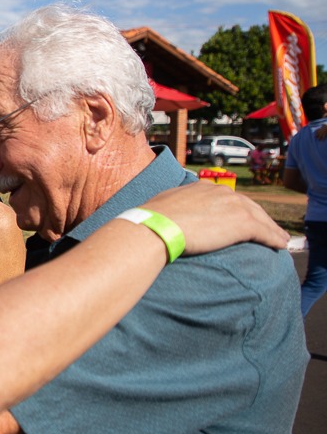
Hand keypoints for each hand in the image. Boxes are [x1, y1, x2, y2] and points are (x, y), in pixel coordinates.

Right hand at [140, 182, 288, 253]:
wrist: (156, 227)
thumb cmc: (152, 219)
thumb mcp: (164, 204)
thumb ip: (175, 204)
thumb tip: (169, 210)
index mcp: (204, 188)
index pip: (228, 198)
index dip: (238, 209)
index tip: (242, 217)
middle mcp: (222, 192)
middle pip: (249, 206)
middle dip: (260, 218)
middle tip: (268, 228)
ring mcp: (234, 206)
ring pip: (261, 218)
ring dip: (272, 229)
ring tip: (281, 239)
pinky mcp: (242, 223)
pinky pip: (265, 232)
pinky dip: (275, 239)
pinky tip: (281, 245)